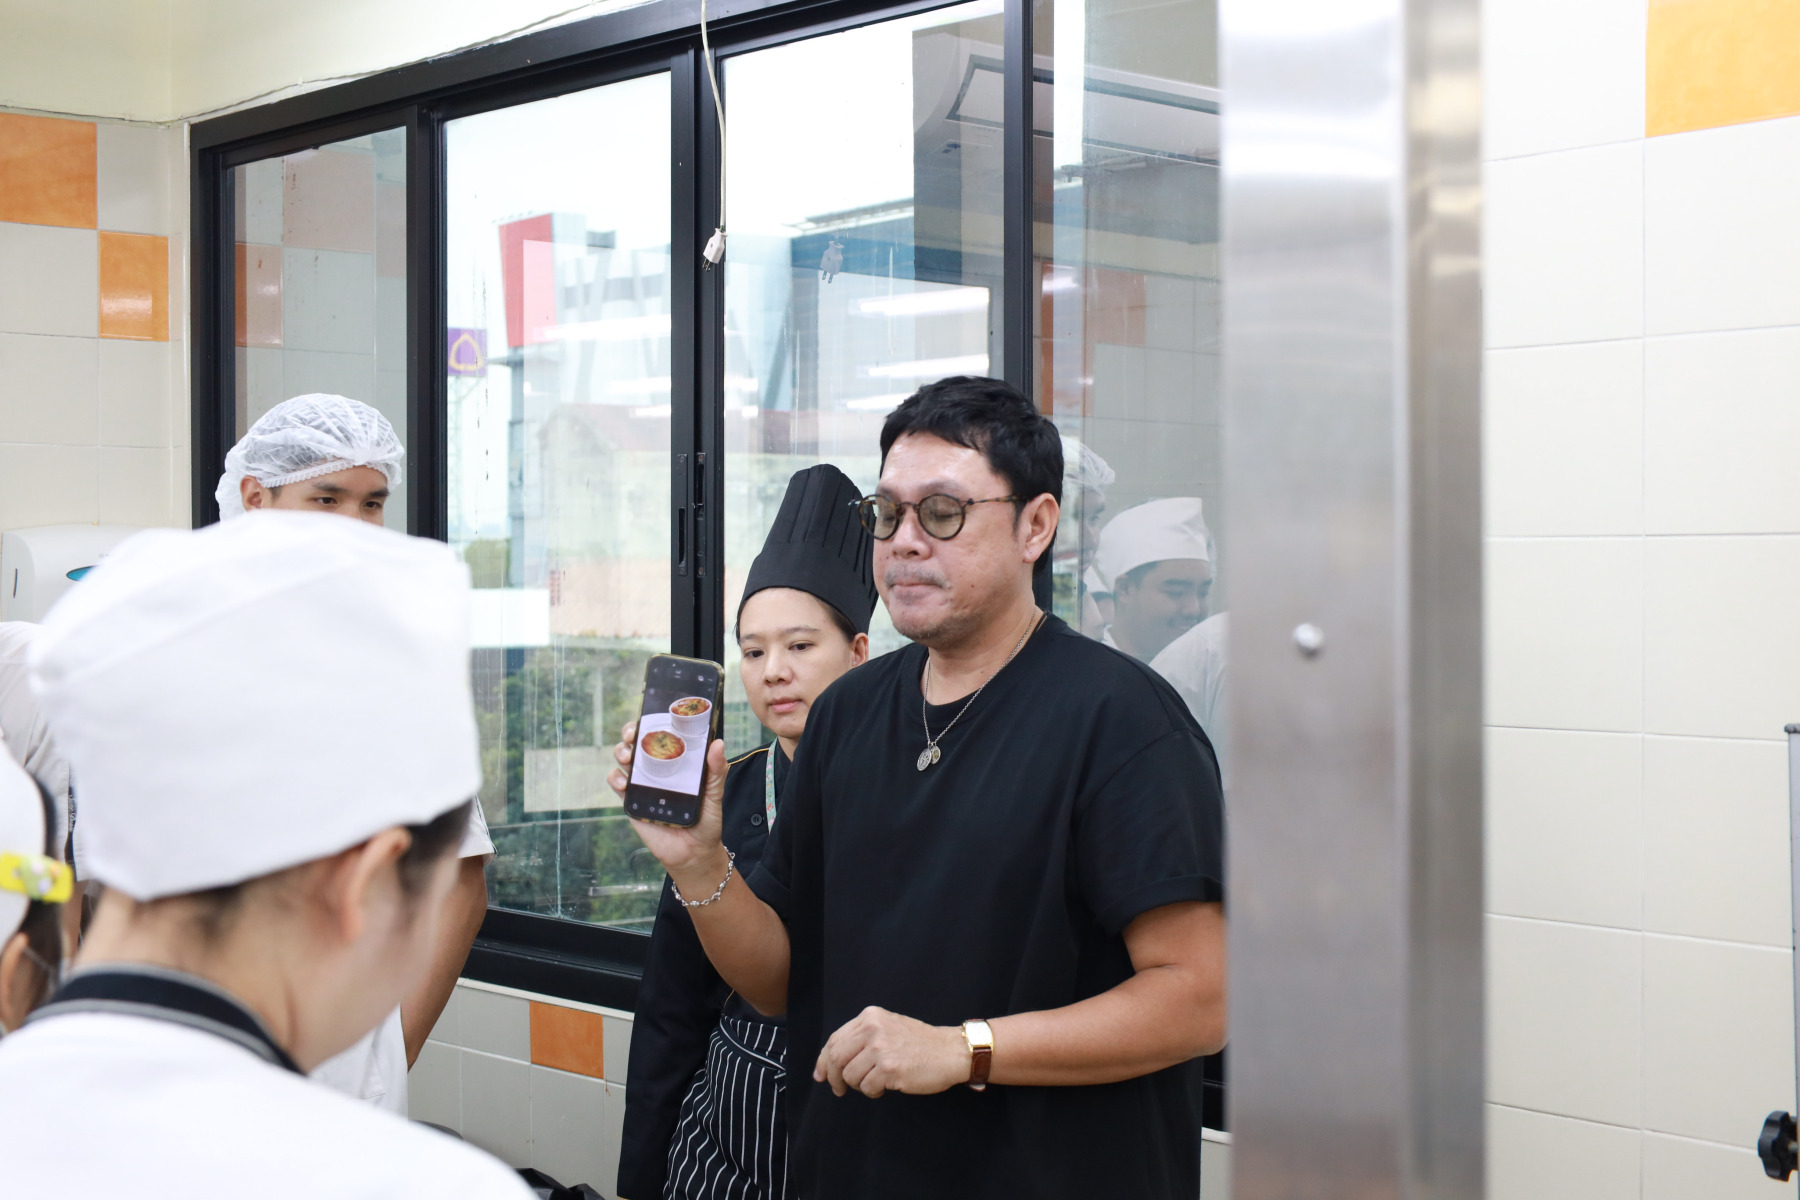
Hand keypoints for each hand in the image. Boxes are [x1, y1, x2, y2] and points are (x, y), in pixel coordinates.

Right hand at [609, 720, 729, 890]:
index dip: (652, 722)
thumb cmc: (706, 821)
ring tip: (628, 756)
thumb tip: (718, 743)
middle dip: (630, 732)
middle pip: (637, 743)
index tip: (650, 716)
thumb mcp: (714, 793)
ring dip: (621, 752)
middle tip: (633, 734)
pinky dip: (616, 778)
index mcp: (676, 762)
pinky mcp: (632, 802)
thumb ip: (716, 770)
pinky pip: (617, 784)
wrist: (694, 853)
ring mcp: (643, 784)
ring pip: (624, 760)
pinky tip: (624, 781)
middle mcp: (657, 769)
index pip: (661, 736)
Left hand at [814, 1006, 969, 1098]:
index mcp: (870, 1016)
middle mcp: (873, 1029)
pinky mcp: (889, 1069)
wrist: (950, 1051)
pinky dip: (873, 1092)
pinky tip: (885, 1087)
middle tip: (839, 1089)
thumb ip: (862, 1037)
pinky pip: (867, 1087)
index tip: (820, 1075)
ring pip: (850, 1076)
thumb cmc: (920, 1043)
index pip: (835, 1039)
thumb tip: (829, 1061)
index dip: (823, 1060)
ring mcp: (881, 1048)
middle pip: (836, 1058)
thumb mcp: (888, 1026)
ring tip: (874, 1083)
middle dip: (833, 1077)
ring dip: (859, 1086)